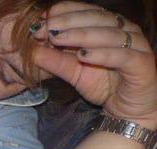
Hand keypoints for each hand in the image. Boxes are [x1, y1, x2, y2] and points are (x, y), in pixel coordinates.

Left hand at [32, 1, 156, 128]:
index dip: (64, 13)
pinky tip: (83, 55)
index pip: (87, 11)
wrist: (127, 110)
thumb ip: (56, 62)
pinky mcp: (142, 64)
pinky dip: (102, 54)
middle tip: (45, 30)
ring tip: (58, 39)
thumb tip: (32, 52)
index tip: (42, 20)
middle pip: (96, 18)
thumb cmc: (104, 86)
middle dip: (67, 23)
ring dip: (81, 35)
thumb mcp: (74, 73)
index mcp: (109, 27)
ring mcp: (136, 45)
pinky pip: (122, 56)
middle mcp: (125, 31)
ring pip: (109, 34)